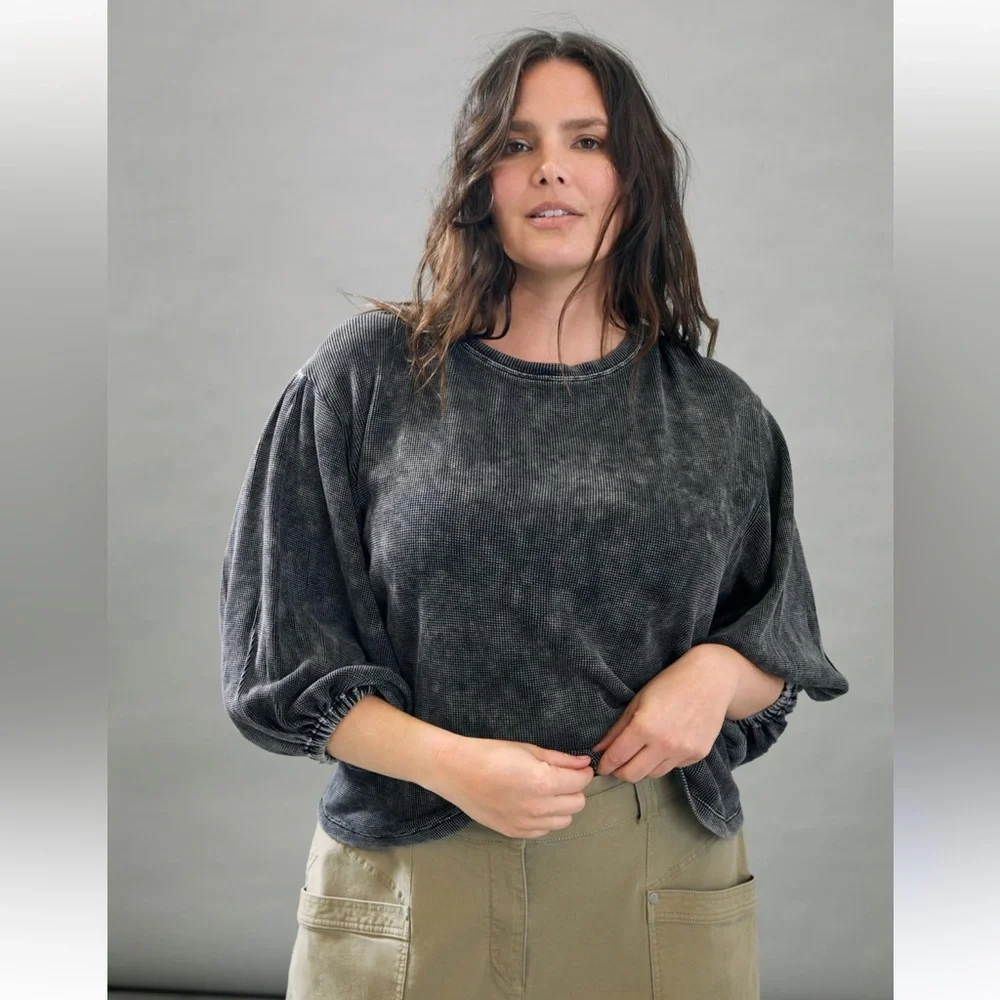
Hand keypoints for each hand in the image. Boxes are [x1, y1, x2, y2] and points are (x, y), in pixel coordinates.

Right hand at [430, 736, 594, 838]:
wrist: (457, 771)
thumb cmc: (491, 753)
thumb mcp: (528, 749)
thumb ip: (560, 759)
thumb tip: (585, 763)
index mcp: (544, 782)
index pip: (581, 783)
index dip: (582, 773)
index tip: (575, 768)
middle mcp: (539, 808)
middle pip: (578, 804)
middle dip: (574, 789)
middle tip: (560, 778)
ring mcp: (527, 824)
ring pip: (564, 821)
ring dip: (561, 806)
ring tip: (545, 792)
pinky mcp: (514, 833)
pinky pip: (544, 830)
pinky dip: (545, 819)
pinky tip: (531, 804)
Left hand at [590, 650, 738, 781]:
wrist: (711, 680)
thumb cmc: (670, 684)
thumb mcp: (638, 701)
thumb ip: (617, 728)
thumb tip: (598, 749)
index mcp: (644, 727)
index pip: (617, 758)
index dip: (605, 765)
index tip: (601, 766)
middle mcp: (664, 744)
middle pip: (633, 775)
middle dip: (620, 772)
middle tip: (617, 764)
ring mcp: (683, 752)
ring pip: (653, 774)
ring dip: (642, 768)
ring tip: (640, 754)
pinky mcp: (697, 755)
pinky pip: (673, 767)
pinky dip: (663, 761)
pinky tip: (663, 746)